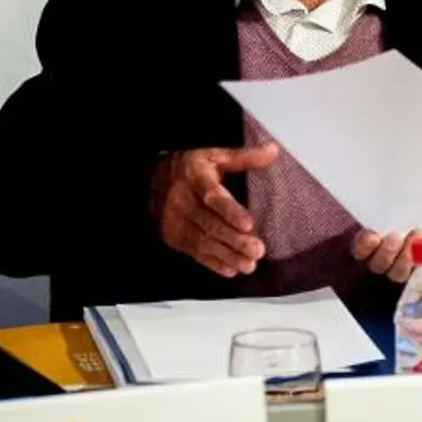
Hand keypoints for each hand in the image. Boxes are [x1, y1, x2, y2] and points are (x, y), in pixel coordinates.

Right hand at [150, 144, 278, 277]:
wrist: (149, 181)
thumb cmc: (189, 168)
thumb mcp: (213, 156)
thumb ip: (243, 157)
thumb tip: (273, 151)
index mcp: (194, 178)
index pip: (212, 196)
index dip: (230, 211)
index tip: (248, 224)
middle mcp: (182, 201)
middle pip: (210, 224)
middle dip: (235, 240)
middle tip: (257, 250)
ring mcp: (175, 222)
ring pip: (203, 242)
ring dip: (227, 255)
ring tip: (249, 265)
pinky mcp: (174, 237)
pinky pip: (194, 253)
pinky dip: (213, 263)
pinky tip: (230, 270)